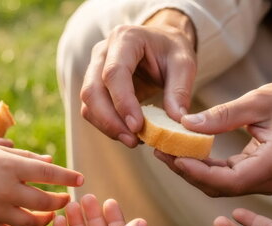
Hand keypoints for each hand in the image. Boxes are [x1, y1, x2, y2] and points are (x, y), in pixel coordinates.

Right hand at [0, 144, 83, 225]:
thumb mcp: (1, 151)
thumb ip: (28, 158)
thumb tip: (53, 163)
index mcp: (10, 166)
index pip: (49, 174)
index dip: (68, 177)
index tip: (81, 180)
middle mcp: (4, 189)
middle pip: (45, 203)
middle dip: (60, 202)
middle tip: (65, 200)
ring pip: (31, 223)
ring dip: (44, 219)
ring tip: (49, 214)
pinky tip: (27, 223)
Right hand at [80, 9, 195, 147]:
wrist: (161, 44)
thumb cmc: (171, 51)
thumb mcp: (184, 64)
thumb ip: (180, 90)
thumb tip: (177, 121)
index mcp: (125, 38)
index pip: (114, 72)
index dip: (123, 102)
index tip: (137, 126)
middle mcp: (103, 52)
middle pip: (92, 90)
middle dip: (110, 120)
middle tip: (133, 141)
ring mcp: (94, 69)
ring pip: (88, 103)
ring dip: (107, 126)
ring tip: (133, 141)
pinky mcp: (94, 86)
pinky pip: (92, 110)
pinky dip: (107, 126)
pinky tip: (128, 134)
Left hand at [156, 81, 271, 196]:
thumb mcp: (258, 101)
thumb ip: (222, 115)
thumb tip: (185, 125)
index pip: (230, 180)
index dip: (199, 173)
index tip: (175, 159)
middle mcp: (271, 180)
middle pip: (220, 187)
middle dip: (187, 172)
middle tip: (160, 152)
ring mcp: (265, 182)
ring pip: (220, 186)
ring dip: (192, 172)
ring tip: (166, 153)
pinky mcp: (258, 178)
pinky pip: (226, 179)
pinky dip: (204, 169)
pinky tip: (185, 154)